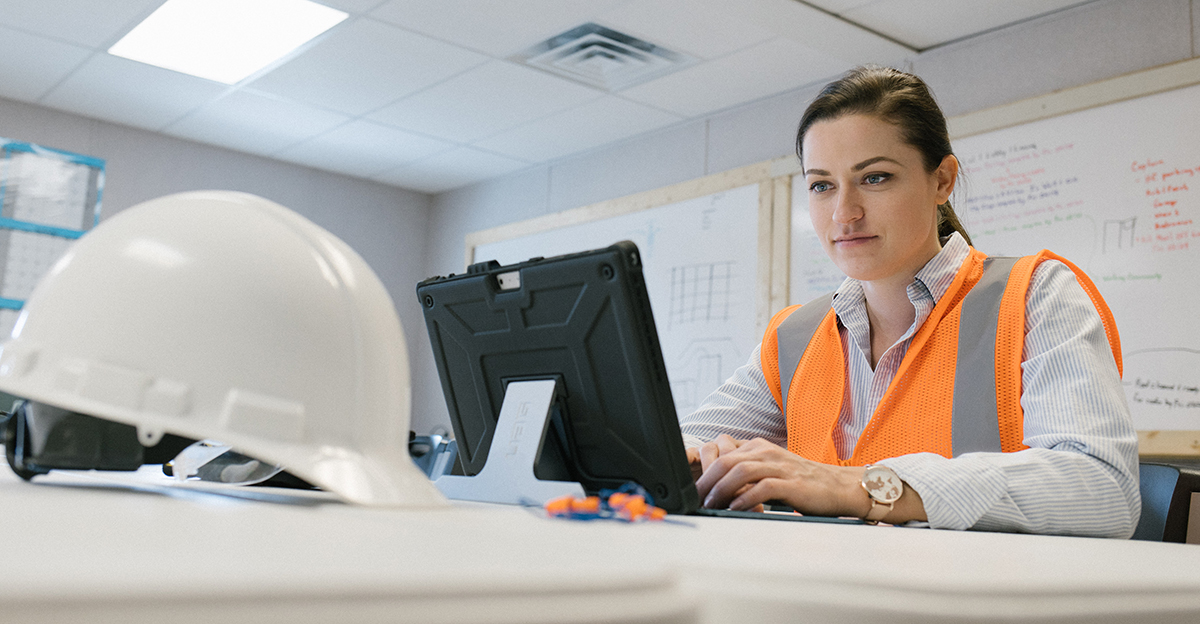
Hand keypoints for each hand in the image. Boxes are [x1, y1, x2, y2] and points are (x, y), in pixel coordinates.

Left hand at [692, 438, 926, 522]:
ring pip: (740, 471)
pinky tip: (735, 509)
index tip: (692, 489)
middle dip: (705, 480)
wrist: (840, 487)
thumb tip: (717, 488)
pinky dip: (745, 499)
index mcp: (759, 447)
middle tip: (694, 498)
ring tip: (710, 505)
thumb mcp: (772, 470)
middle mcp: (766, 452)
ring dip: (721, 489)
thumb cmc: (803, 483)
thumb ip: (748, 473)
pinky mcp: (791, 483)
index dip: (703, 469)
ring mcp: (779, 466)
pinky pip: (762, 487)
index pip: (722, 452)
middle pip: (725, 460)